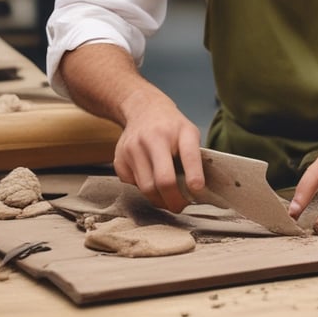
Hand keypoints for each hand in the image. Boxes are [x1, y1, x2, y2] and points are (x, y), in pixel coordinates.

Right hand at [113, 89, 202, 213]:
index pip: (188, 155)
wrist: (143, 109)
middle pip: (163, 180)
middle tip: (181, 207)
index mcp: (178, 130)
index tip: (197, 191)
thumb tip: (198, 192)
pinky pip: (132, 185)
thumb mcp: (189, 133)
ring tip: (168, 199)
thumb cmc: (172, 127)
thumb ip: (195, 158)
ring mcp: (133, 148)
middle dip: (174, 200)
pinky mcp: (119, 158)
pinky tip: (150, 181)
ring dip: (159, 200)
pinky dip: (143, 190)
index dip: (194, 176)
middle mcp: (154, 138)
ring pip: (146, 188)